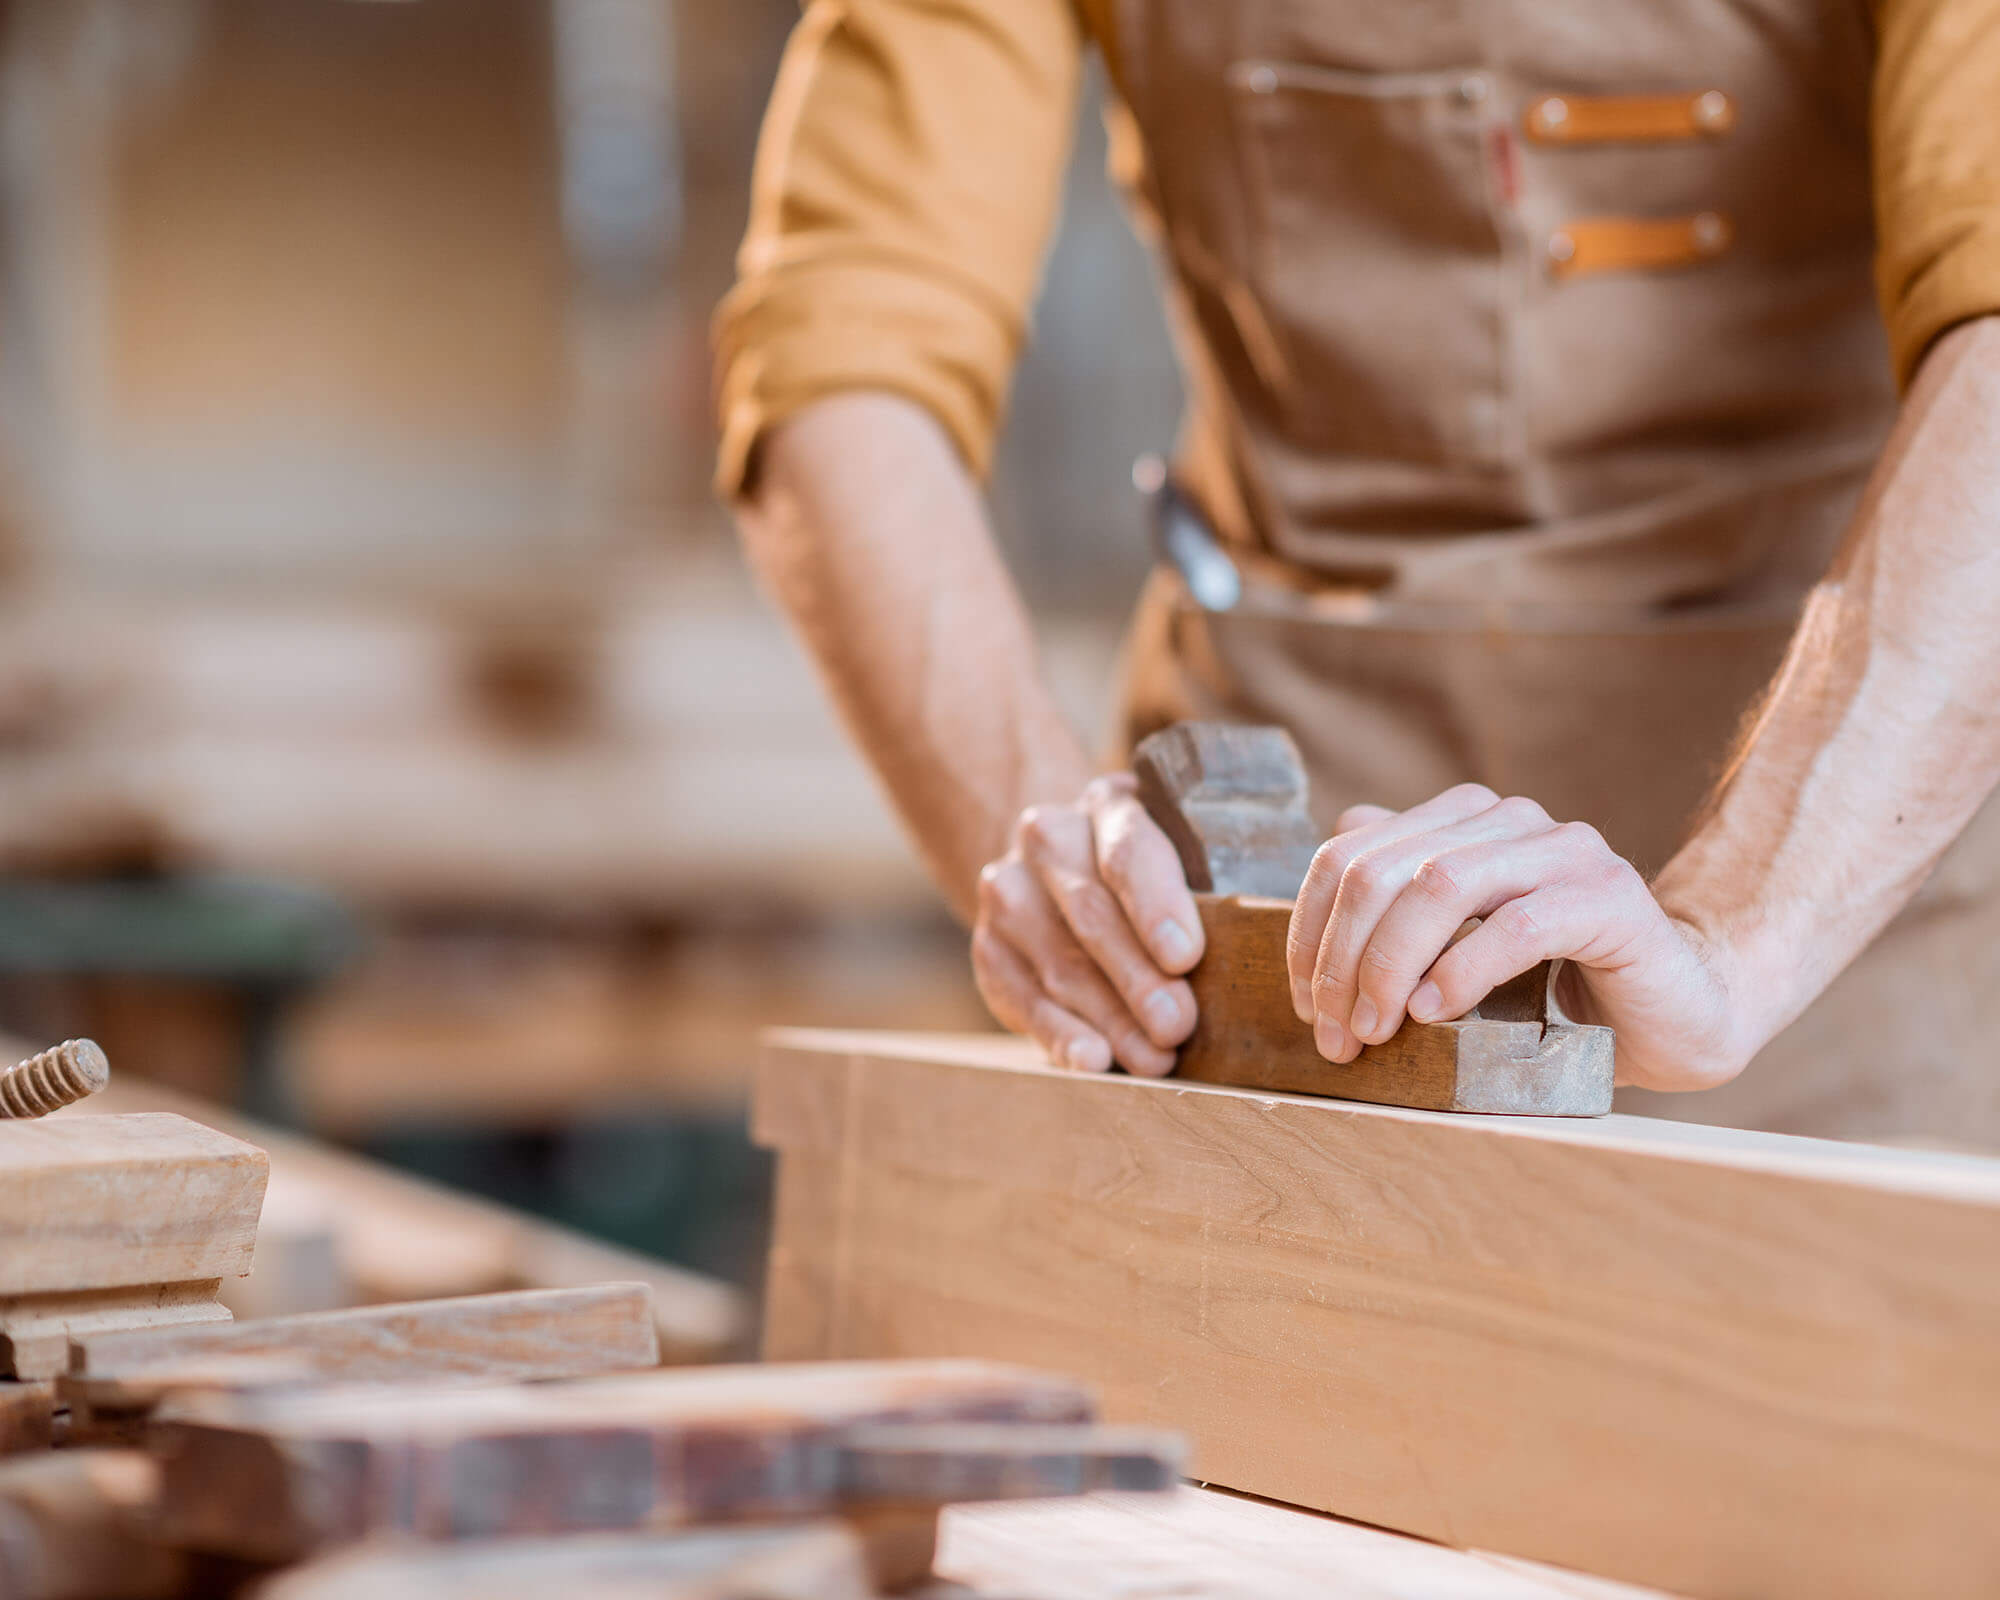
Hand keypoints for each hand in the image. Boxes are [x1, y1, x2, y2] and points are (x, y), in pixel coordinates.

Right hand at [973, 775, 1204, 1074]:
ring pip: (1059, 962)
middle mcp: (1048, 837)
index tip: (1186, 957)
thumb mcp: (1187, 851)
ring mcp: (1010, 891)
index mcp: (1109, 804)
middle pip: (1092, 914)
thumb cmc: (1154, 871)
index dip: (1157, 904)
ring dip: (1109, 1018)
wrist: (1060, 867)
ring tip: (1153, 1059)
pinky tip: (1092, 1060)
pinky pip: (1023, 996)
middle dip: (1138, 978)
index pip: (1128, 851)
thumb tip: (1271, 929)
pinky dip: (1059, 1033)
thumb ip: (1219, 880)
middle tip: (1178, 1026)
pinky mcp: (990, 946)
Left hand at [1285, 784, 1747, 1091]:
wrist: (1678, 1016)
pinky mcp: (1609, 898)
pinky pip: (1516, 923)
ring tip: (1376, 1030)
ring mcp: (1563, 851)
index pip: (1349, 854)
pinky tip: (1436, 1014)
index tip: (1305, 1005)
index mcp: (1461, 821)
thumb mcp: (1457, 951)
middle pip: (1383, 870)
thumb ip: (1400, 909)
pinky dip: (1462, 970)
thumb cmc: (1556, 991)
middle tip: (1336, 1035)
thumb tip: (1328, 885)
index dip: (1310, 929)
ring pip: (1440, 886)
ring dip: (1390, 966)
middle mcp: (1507, 820)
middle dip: (1342, 959)